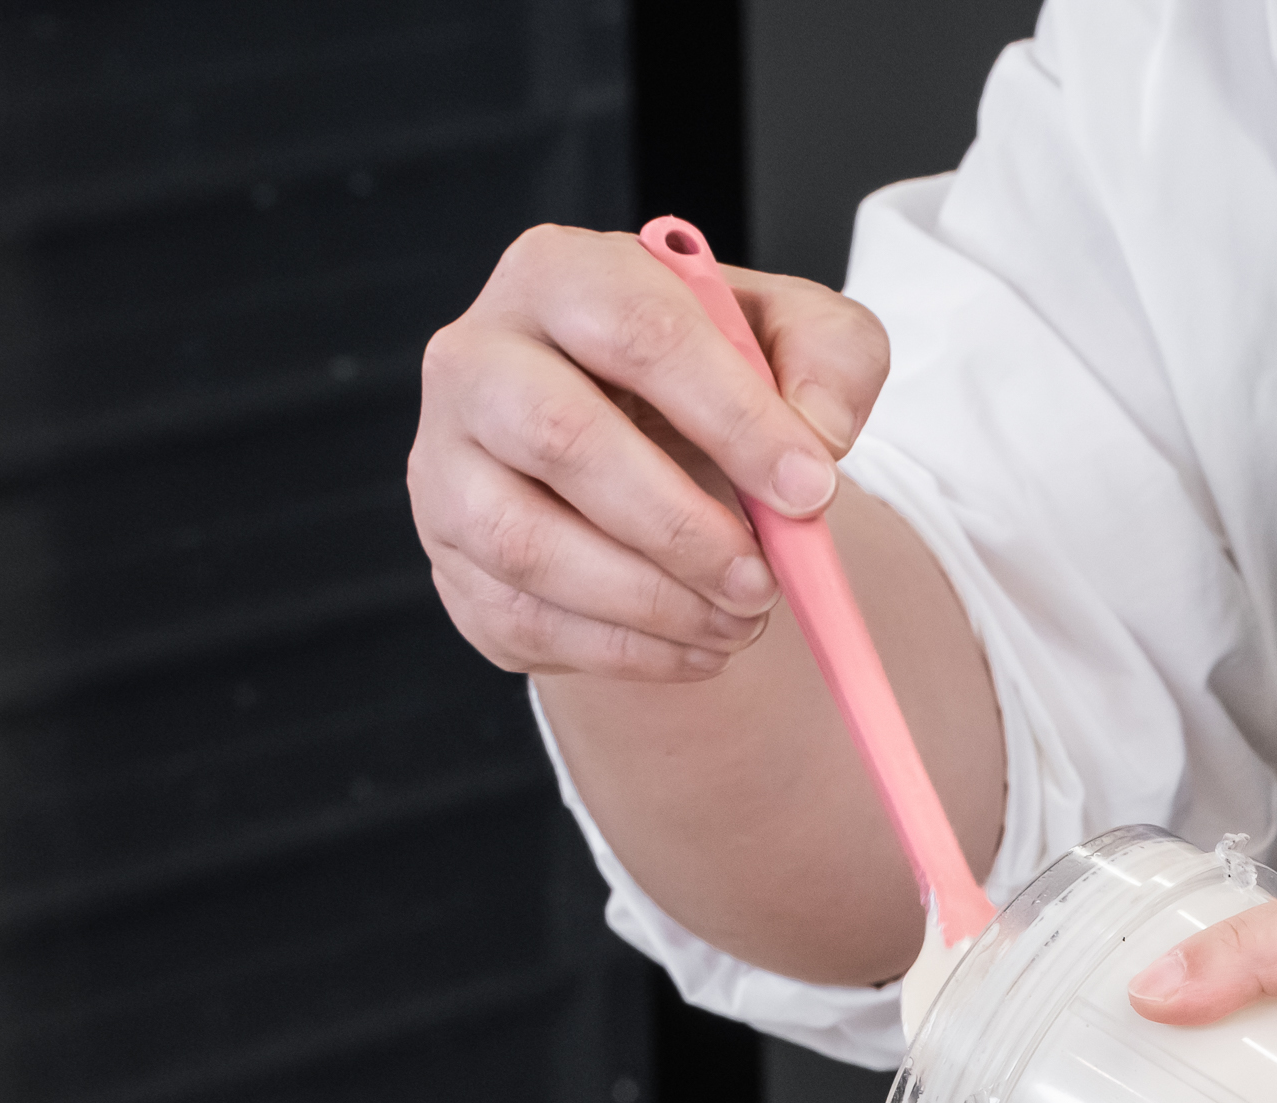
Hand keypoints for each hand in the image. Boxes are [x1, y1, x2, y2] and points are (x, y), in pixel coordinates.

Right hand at [410, 224, 888, 682]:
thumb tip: (816, 442)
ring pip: (527, 545)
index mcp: (558, 275)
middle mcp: (476, 359)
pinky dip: (627, 653)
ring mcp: (445, 463)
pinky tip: (698, 648)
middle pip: (560, 436)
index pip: (638, 330)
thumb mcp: (794, 337)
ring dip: (653, 603)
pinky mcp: (449, 558)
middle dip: (679, 526)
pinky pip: (523, 620)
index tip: (811, 490)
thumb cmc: (711, 378)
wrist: (648, 443)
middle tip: (766, 581)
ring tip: (740, 620)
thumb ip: (830, 361)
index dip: (732, 416)